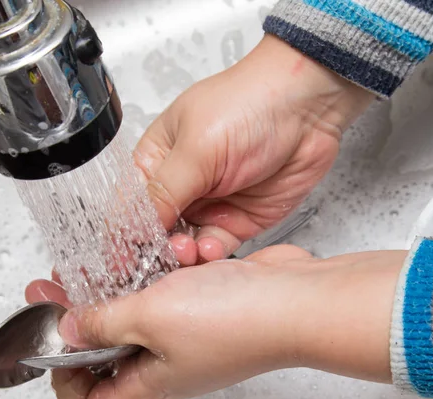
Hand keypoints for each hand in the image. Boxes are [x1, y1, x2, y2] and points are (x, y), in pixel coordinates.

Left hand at [26, 246, 404, 398]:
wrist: (296, 300)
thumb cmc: (233, 322)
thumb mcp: (149, 318)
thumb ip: (104, 324)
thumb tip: (70, 330)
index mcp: (152, 384)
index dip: (64, 386)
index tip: (50, 351)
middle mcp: (169, 367)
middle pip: (109, 359)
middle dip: (77, 328)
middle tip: (53, 295)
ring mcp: (189, 338)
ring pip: (135, 325)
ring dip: (109, 300)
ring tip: (86, 268)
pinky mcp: (206, 310)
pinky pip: (163, 301)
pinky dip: (144, 283)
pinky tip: (135, 258)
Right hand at [136, 35, 373, 264]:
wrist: (309, 106)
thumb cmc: (249, 104)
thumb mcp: (196, 148)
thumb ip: (164, 192)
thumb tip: (134, 227)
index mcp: (156, 162)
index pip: (130, 206)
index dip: (123, 235)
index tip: (123, 260)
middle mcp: (179, 187)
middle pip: (155, 232)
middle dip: (156, 248)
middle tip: (166, 254)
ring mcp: (208, 205)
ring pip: (183, 244)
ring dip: (183, 254)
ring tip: (189, 251)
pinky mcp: (236, 221)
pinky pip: (215, 247)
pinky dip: (211, 255)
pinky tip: (211, 249)